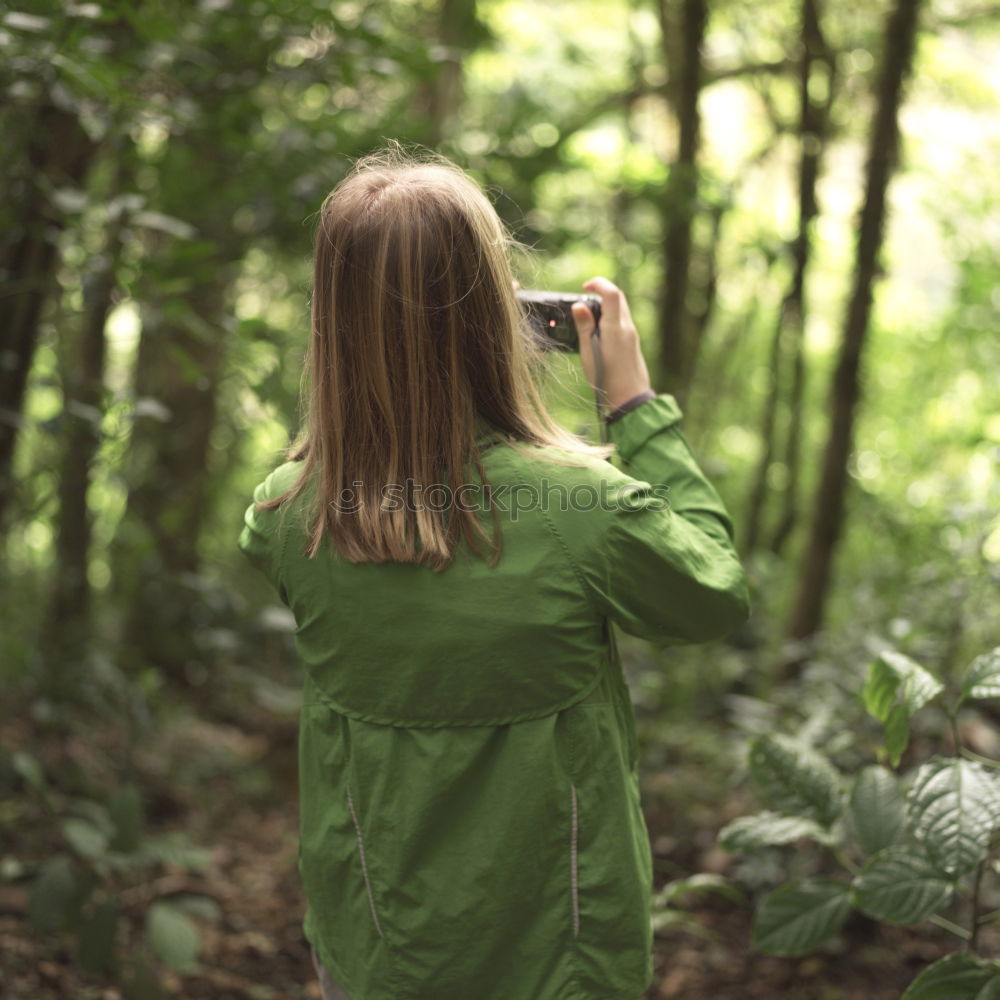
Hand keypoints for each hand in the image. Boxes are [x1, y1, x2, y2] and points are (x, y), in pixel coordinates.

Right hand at [571, 277, 652, 410]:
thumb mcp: (589, 353)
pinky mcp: (633, 343)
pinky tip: (598, 332)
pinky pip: (622, 322)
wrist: (629, 398)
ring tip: (588, 319)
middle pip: (618, 298)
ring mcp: (632, 335)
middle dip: (602, 292)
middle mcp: (627, 328)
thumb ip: (585, 327)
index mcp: (615, 328)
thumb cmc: (607, 379)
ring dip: (606, 306)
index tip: (585, 286)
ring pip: (621, 309)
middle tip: (585, 298)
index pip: (612, 293)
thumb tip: (579, 306)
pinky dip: (610, 318)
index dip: (598, 284)